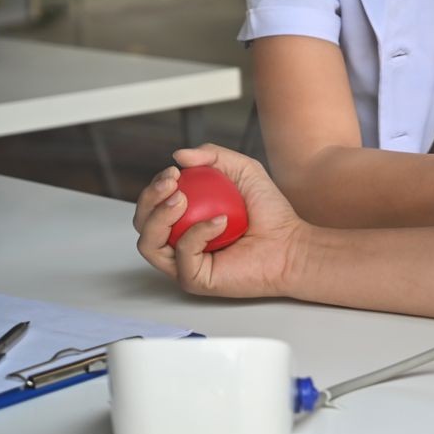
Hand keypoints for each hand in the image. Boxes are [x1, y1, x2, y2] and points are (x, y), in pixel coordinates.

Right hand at [133, 144, 305, 298]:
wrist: (291, 245)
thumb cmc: (269, 212)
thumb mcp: (243, 170)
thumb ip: (213, 156)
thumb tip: (178, 155)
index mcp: (184, 220)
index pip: (152, 205)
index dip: (155, 187)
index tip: (173, 171)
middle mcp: (178, 242)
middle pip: (142, 223)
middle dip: (149, 199)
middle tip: (171, 183)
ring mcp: (184, 263)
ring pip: (148, 244)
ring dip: (159, 217)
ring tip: (181, 198)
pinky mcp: (194, 279)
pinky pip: (182, 255)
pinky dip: (197, 233)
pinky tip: (220, 221)